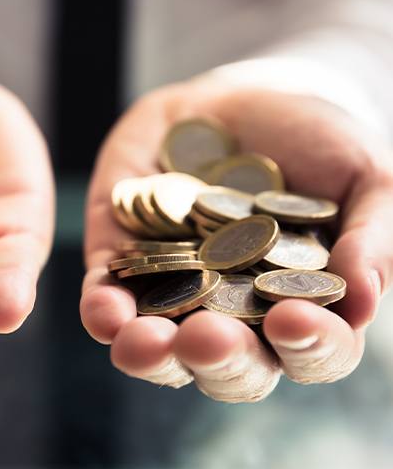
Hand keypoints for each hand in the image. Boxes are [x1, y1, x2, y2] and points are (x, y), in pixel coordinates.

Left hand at [81, 80, 392, 401]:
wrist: (241, 101)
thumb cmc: (316, 141)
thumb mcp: (364, 175)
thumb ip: (374, 236)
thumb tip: (364, 300)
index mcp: (300, 308)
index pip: (312, 352)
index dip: (308, 348)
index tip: (294, 320)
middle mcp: (236, 317)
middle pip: (229, 367)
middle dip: (218, 360)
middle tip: (208, 339)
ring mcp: (175, 296)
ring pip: (161, 351)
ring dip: (150, 355)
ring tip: (144, 342)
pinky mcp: (123, 267)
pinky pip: (106, 303)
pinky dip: (102, 312)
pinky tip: (103, 312)